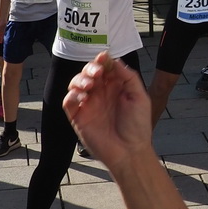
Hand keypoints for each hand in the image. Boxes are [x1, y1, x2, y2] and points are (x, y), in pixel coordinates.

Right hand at [62, 52, 156, 170]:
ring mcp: (88, 105)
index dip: (103, 60)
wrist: (130, 152)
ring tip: (90, 85)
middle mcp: (100, 94)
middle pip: (89, 73)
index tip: (104, 56)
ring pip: (76, 84)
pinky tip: (81, 96)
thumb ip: (128, 77)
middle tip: (97, 72)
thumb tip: (114, 60)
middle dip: (90, 68)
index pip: (105, 68)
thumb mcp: (139, 96)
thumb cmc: (137, 126)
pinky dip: (72, 95)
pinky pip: (68, 102)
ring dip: (80, 79)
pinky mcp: (78, 118)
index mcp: (115, 88)